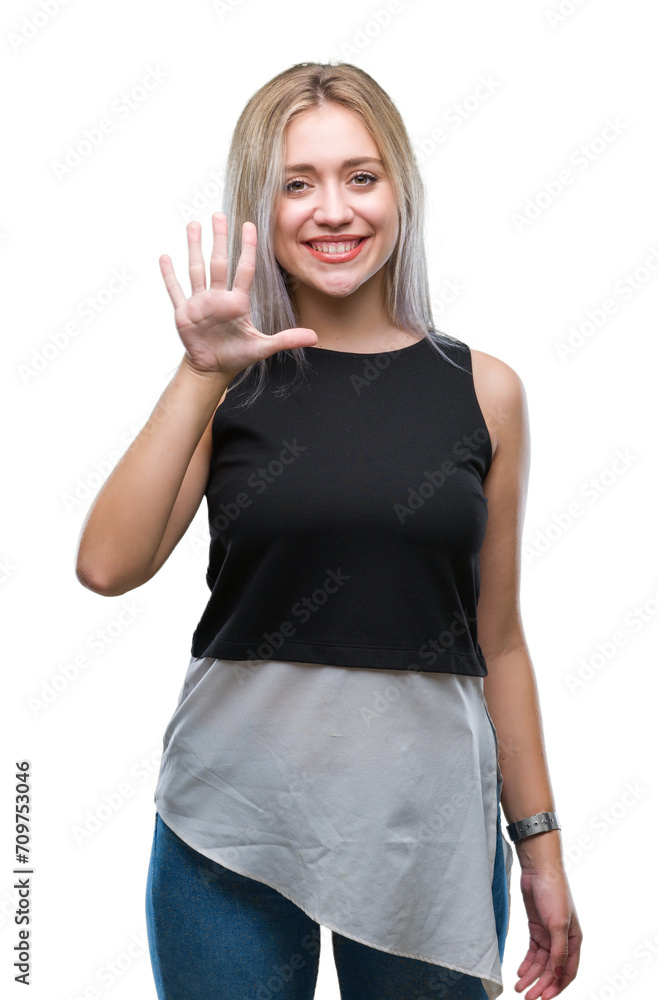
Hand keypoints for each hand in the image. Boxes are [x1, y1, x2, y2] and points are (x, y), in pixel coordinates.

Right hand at [159, 212, 317, 378]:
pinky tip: (165, 257)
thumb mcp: (263, 347)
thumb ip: (287, 339)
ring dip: (194, 247)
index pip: (244, 270)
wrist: (213, 368)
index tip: (250, 226)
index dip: (248, 248)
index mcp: (237, 302)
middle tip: (219, 214)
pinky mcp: (184, 313)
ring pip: (196, 269)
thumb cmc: (237, 355)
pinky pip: (176, 291)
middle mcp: (218, 297)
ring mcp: (200, 303)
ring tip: (193, 224)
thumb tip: (315, 337)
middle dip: (219, 239)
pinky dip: (169, 275)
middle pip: (218, 262)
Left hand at [514, 862, 582, 997]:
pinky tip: (520, 972)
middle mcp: (562, 940)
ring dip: (532, 976)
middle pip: (552, 970)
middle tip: (528, 998)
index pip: (567, 971)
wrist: (539, 871)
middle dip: (541, 985)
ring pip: (541, 963)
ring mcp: (548, 935)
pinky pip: (533, 952)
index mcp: (574, 941)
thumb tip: (557, 974)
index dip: (557, 986)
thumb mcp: (558, 924)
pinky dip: (527, 963)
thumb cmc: (554, 893)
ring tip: (520, 988)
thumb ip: (558, 950)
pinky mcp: (536, 929)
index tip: (545, 998)